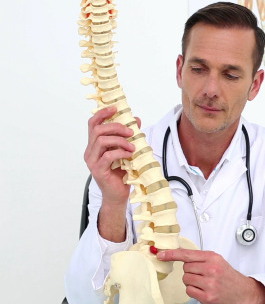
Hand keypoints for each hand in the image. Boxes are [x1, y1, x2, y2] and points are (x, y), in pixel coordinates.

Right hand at [84, 106, 140, 240]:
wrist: (119, 195)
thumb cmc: (122, 173)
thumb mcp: (127, 151)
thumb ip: (129, 136)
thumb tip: (136, 119)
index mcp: (95, 145)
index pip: (93, 124)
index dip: (103, 114)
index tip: (115, 108)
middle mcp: (90, 152)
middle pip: (98, 130)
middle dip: (116, 127)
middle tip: (131, 132)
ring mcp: (92, 161)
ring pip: (101, 141)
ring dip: (120, 140)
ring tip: (132, 147)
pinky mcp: (98, 170)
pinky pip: (107, 156)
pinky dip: (120, 152)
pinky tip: (130, 155)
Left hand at [158, 249, 264, 303]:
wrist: (243, 293)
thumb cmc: (229, 278)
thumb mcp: (217, 262)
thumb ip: (201, 258)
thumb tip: (182, 256)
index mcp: (213, 258)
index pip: (187, 254)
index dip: (171, 254)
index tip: (160, 254)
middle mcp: (211, 269)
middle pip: (185, 268)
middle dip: (191, 272)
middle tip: (203, 275)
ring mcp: (209, 283)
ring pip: (186, 280)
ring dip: (192, 282)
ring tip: (205, 283)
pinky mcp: (207, 296)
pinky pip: (189, 291)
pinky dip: (194, 291)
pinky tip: (204, 290)